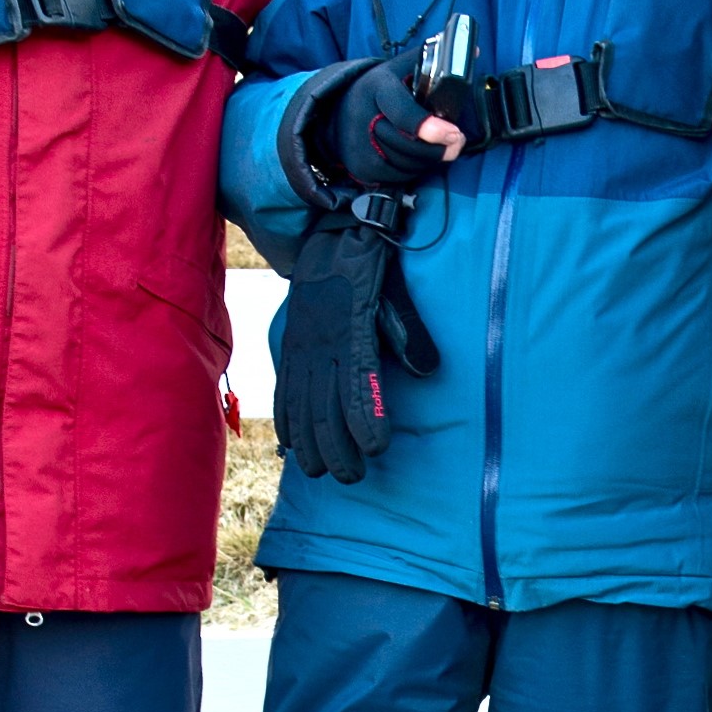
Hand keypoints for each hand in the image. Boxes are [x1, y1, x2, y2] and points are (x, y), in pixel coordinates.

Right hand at [275, 217, 396, 484]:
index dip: (366, 421)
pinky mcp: (290, 346)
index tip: (377, 450)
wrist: (330, 235)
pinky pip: (284, 390)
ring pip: (301, 406)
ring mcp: (301, 347)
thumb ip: (407, 332)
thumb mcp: (395, 293)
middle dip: (337, 448)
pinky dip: (286, 420)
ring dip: (310, 444)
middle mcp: (320, 344)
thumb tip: (428, 370)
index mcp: (350, 332)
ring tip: (321, 472)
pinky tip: (291, 445)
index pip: (357, 387)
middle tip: (352, 477)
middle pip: (325, 408)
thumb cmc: (370, 266)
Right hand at [311, 49, 467, 187]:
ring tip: (442, 149)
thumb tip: (473, 50)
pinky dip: (413, 170)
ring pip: (405, 163)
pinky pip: (396, 176)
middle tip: (457, 142)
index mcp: (378, 89)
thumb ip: (434, 58)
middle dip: (438, 148)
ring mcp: (359, 146)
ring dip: (429, 160)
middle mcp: (365, 119)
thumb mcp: (400, 67)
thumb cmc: (380, 89)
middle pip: (408, 144)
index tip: (453, 133)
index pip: (403, 112)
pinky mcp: (360, 168)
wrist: (339, 112)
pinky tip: (420, 158)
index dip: (428, 126)